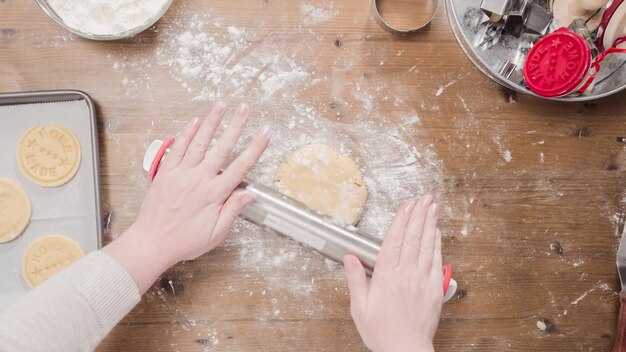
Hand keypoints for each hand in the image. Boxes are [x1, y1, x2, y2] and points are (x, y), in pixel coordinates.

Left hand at [104, 102, 269, 293]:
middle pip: (222, 148)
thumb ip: (232, 211)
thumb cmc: (185, 241)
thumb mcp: (216, 234)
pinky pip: (178, 148)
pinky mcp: (166, 173)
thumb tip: (249, 195)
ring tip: (221, 104)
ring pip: (200, 142)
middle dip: (236, 126)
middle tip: (245, 108)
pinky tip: (195, 121)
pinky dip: (186, 133)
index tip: (265, 132)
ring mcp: (182, 173)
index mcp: (215, 194)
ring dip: (211, 122)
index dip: (255, 148)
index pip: (241, 166)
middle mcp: (200, 179)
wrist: (152, 242)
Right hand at [343, 194, 442, 351]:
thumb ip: (356, 280)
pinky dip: (437, 244)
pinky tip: (437, 232)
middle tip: (424, 198)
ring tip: (433, 207)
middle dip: (419, 215)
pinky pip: (436, 260)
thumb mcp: (360, 307)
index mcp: (386, 276)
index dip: (401, 221)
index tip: (406, 206)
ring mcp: (422, 279)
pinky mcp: (434, 288)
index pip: (394, 241)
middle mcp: (405, 274)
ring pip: (427, 245)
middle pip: (413, 238)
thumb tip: (349, 258)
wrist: (405, 350)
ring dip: (430, 224)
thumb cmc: (382, 332)